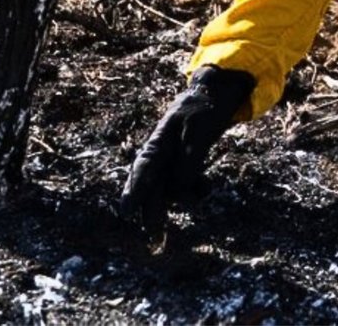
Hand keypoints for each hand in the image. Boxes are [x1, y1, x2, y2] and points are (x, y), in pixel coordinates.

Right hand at [119, 64, 254, 228]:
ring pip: (172, 192)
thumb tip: (179, 191)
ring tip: (203, 189)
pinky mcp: (184, 169)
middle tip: (155, 239)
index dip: (134, 192)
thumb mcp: (198, 132)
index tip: (126, 211)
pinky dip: (196, 190)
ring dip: (184, 197)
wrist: (211, 97)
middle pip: (152, 189)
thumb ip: (188, 161)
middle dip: (154, 213)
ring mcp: (171, 164)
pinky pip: (186, 188)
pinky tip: (206, 185)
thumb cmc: (201, 111)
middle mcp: (160, 158)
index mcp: (158, 143)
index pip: (143, 170)